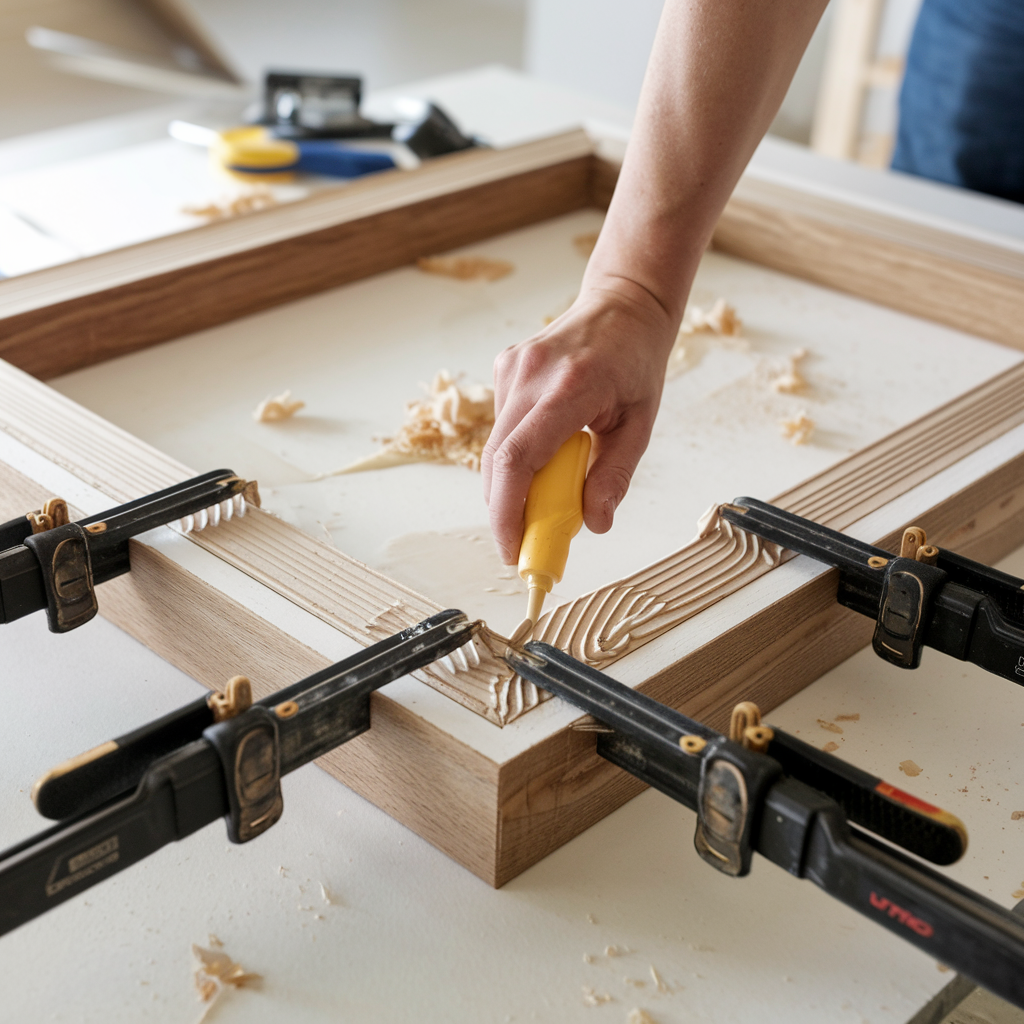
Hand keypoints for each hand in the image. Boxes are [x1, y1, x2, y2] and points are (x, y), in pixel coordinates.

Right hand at [482, 284, 677, 563]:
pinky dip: (517, 453)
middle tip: (527, 541)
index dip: (506, 512)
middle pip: (496, 461)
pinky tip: (546, 444)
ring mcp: (512, 368)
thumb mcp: (641, 423)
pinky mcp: (504, 368)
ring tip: (550, 487)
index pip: (517, 460)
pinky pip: (501, 427)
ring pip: (496, 447)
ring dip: (514, 482)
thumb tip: (595, 523)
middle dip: (506, 511)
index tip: (513, 549)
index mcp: (570, 388)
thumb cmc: (636, 362)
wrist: (623, 303)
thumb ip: (615, 475)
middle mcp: (531, 375)